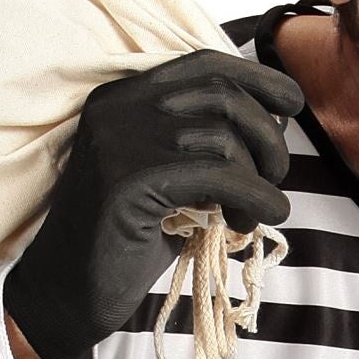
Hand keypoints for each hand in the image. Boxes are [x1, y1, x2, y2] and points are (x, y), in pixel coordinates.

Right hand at [3, 48, 305, 358]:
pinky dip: (254, 198)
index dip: (258, 79)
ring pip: (225, 137)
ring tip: (253, 214)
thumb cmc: (125, 241)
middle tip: (276, 177)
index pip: (204, 64)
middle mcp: (118, 107)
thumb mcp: (169, 179)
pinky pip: (219, 176)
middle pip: (222, 95)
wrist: (66, 294)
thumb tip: (277, 124)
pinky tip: (260, 220)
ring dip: (260, 177)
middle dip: (267, 135)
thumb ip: (207, 146)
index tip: (292, 104)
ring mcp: (120, 141)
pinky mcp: (130, 181)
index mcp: (122, 97)